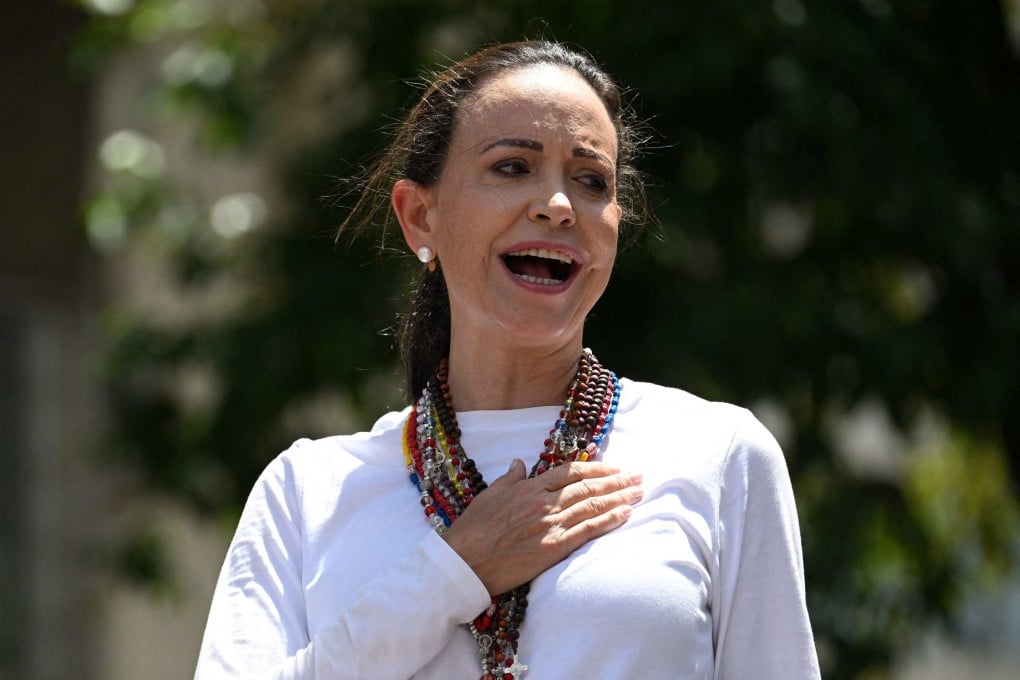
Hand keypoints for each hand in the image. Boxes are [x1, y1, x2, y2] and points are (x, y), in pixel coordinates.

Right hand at [442, 459, 642, 594]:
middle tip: (638, 476)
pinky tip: (625, 514)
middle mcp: (544, 502)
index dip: (596, 468)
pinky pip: (587, 530)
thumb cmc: (473, 528)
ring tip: (638, 492)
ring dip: (619, 497)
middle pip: (588, 487)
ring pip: (592, 506)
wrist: (465, 559)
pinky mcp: (553, 547)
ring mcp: (550, 524)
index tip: (614, 467)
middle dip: (617, 481)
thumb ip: (509, 478)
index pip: (571, 472)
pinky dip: (609, 520)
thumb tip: (519, 463)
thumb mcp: (490, 494)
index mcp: (529, 487)